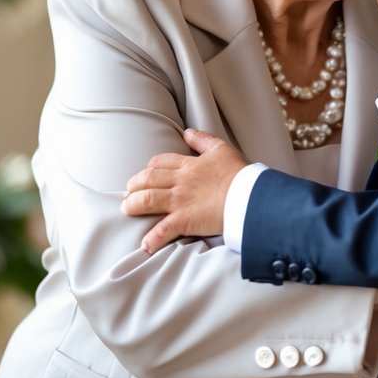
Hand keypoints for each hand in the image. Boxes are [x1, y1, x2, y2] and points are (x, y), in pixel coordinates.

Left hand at [121, 128, 247, 252]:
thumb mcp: (222, 150)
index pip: (160, 163)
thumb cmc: (240, 174)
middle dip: (133, 187)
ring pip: (147, 200)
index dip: (148, 169)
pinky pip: (163, 229)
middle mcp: (180, 181)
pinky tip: (146, 245)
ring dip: (133, 206)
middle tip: (129, 194)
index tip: (145, 177)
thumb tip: (188, 132)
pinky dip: (152, 238)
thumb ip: (204, 140)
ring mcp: (180, 201)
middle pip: (147, 180)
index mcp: (189, 165)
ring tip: (128, 211)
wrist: (250, 194)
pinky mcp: (185, 220)